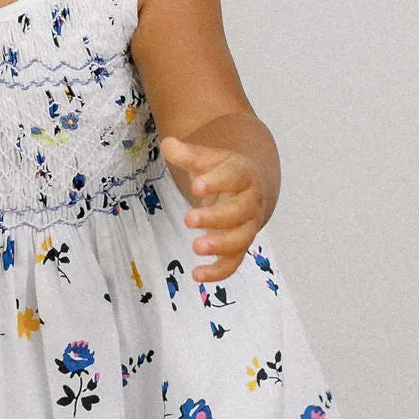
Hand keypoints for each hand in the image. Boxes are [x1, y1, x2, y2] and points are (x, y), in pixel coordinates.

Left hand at [160, 136, 268, 282]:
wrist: (246, 187)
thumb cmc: (221, 172)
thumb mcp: (206, 159)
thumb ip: (187, 154)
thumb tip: (168, 144)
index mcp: (242, 175)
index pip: (234, 177)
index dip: (217, 182)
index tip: (196, 186)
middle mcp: (250, 202)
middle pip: (239, 211)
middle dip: (215, 217)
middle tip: (188, 219)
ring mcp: (247, 226)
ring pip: (240, 239)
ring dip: (220, 245)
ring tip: (196, 247)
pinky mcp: (239, 247)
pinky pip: (234, 262)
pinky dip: (218, 272)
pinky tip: (197, 275)